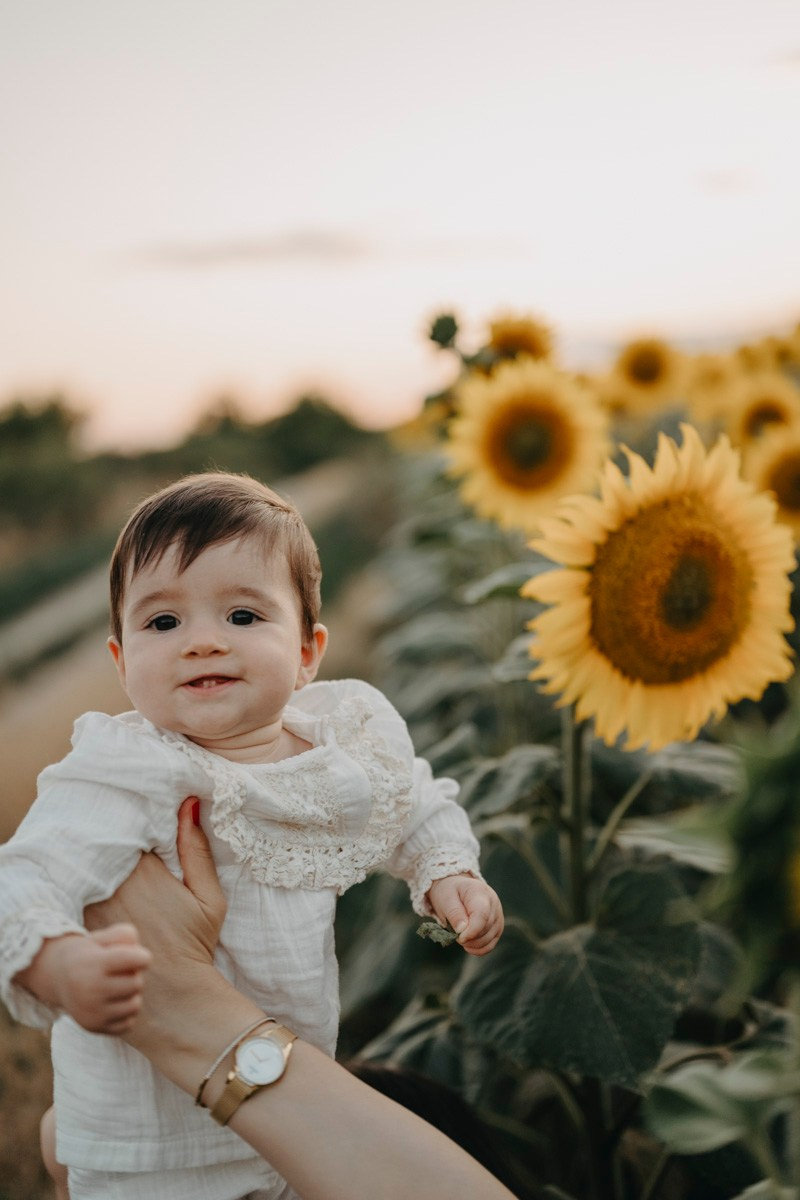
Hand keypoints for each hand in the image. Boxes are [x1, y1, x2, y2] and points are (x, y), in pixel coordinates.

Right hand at [17, 924, 150, 1034]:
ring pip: (134, 1005)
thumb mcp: (104, 936)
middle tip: (121, 972)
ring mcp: (91, 1012)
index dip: (143, 957)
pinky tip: (114, 1002)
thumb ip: (126, 935)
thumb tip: (143, 959)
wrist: (59, 977)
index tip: (140, 957)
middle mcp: (90, 990)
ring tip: (118, 987)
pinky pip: (128, 1023)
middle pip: (137, 983)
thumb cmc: (91, 954)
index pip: (132, 959)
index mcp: (93, 964)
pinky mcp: (93, 1027)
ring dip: (132, 995)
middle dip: (134, 976)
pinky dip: (126, 1013)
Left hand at [84, 797, 225, 969]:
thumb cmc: (194, 945)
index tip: (144, 832)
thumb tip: (188, 803)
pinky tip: (101, 897)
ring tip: (118, 876)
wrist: (170, 997)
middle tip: (128, 851)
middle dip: (114, 844)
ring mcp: (91, 904)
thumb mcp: (208, 897)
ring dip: (99, 865)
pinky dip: (86, 888)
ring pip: (90, 868)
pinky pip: (78, 893)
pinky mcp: (80, 924)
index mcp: (144, 870)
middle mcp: (112, 883)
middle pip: (106, 847)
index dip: (136, 828)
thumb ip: (195, 849)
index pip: (130, 830)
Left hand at [426, 875, 503, 955]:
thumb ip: (454, 913)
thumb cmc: (450, 893)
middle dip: (468, 937)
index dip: (471, 931)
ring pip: (489, 939)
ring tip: (460, 936)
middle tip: (455, 933)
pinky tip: (468, 945)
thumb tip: (462, 930)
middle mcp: (494, 903)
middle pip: (485, 929)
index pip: (482, 915)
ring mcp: (498, 916)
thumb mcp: (446, 898)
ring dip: (472, 944)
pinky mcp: (497, 927)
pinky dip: (478, 949)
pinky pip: (491, 944)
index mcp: (480, 892)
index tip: (459, 937)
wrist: (457, 889)